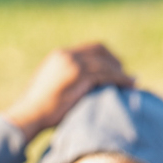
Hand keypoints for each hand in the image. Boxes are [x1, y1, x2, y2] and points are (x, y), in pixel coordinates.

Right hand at [3, 43, 134, 137]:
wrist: (29, 114)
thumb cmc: (38, 109)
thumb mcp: (51, 87)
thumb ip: (66, 81)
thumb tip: (80, 88)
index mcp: (60, 55)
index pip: (89, 48)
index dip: (106, 56)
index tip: (116, 66)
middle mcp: (67, 55)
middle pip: (100, 49)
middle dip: (115, 60)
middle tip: (126, 74)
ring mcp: (74, 65)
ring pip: (105, 63)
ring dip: (121, 72)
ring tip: (132, 82)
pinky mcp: (80, 77)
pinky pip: (107, 75)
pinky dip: (121, 79)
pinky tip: (130, 85)